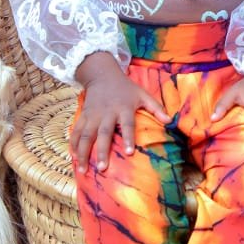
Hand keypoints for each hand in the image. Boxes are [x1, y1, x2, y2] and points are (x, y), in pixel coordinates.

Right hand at [71, 53, 169, 172]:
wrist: (102, 74)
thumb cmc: (126, 88)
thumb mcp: (142, 94)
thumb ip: (156, 107)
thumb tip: (171, 121)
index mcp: (123, 108)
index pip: (127, 124)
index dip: (128, 138)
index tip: (129, 153)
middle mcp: (106, 113)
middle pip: (103, 133)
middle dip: (101, 151)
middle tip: (102, 168)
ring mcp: (92, 115)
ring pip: (85, 135)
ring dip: (83, 152)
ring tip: (82, 169)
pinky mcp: (83, 116)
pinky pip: (76, 131)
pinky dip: (73, 144)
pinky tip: (72, 157)